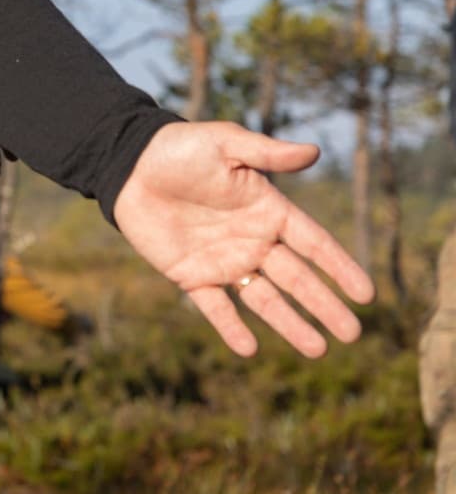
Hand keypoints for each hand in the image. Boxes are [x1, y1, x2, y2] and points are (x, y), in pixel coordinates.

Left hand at [110, 121, 375, 357]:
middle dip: (324, 306)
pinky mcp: (191, 274)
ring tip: (317, 350)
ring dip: (289, 324)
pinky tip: (248, 349)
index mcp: (268, 210)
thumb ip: (267, 153)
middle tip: (352, 334)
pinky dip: (230, 328)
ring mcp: (223, 260)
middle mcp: (252, 240)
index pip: (314, 244)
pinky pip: (215, 307)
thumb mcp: (225, 144)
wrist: (128, 163)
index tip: (366, 295)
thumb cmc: (179, 148)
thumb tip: (316, 151)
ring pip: (264, 299)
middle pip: (296, 280)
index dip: (340, 268)